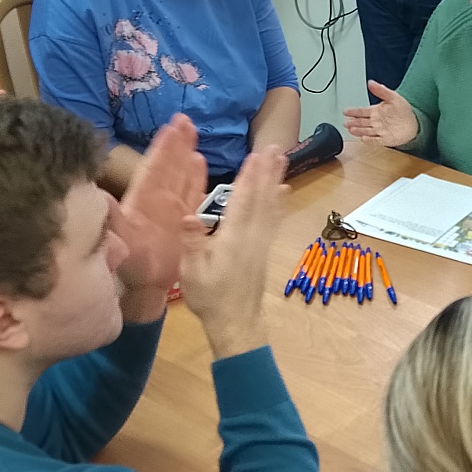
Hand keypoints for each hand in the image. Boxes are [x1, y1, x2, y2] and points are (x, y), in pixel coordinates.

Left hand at [113, 115, 205, 321]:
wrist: (141, 290)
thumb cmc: (128, 267)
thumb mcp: (117, 241)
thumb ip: (111, 220)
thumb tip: (100, 198)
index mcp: (141, 202)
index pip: (154, 169)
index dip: (163, 149)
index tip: (171, 126)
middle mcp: (157, 201)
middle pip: (169, 167)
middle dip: (177, 144)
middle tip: (184, 119)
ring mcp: (171, 211)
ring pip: (181, 177)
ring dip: (187, 157)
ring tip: (193, 133)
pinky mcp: (183, 224)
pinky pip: (192, 196)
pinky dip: (197, 180)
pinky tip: (201, 162)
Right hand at [176, 145, 287, 358]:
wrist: (236, 323)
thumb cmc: (210, 298)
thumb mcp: (192, 272)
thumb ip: (193, 243)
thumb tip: (188, 216)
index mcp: (233, 238)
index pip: (242, 202)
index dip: (249, 178)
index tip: (256, 156)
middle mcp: (252, 236)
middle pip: (262, 199)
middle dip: (267, 172)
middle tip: (277, 148)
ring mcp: (261, 243)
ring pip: (270, 206)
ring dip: (275, 181)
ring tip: (283, 161)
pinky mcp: (264, 249)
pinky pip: (273, 219)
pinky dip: (278, 202)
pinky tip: (283, 193)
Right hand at [343, 81, 419, 147]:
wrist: (414, 123)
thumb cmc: (404, 110)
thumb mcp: (393, 96)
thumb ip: (381, 90)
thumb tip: (371, 83)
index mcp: (375, 111)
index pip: (361, 111)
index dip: (353, 111)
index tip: (345, 111)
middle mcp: (375, 122)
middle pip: (361, 122)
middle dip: (353, 122)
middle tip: (345, 122)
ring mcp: (379, 131)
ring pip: (366, 131)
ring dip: (358, 131)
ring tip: (351, 129)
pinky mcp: (385, 139)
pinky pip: (375, 140)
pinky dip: (369, 140)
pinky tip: (363, 138)